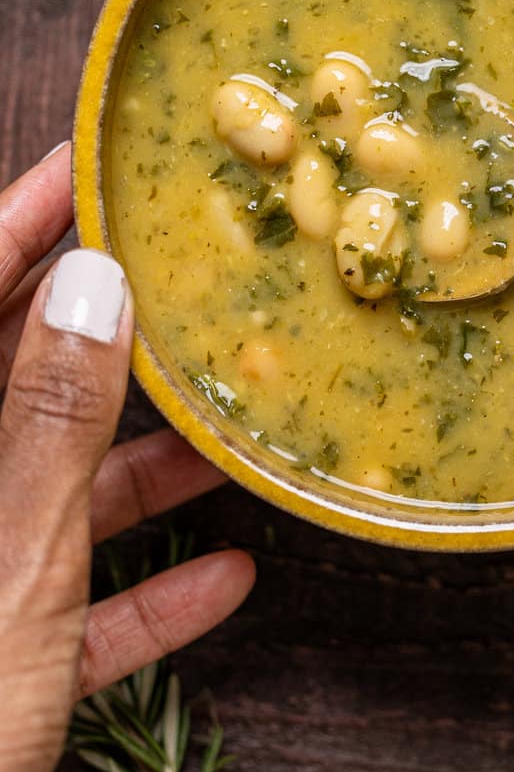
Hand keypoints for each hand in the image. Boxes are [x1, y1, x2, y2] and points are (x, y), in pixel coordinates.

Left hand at [0, 146, 254, 771]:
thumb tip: (92, 286)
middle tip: (192, 285)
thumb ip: (52, 421)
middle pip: (13, 385)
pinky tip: (222, 582)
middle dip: (108, 339)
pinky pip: (62, 604)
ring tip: (233, 431)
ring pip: (45, 493)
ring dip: (142, 470)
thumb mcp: (7, 561)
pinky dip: (137, 594)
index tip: (96, 167)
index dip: (24, 220)